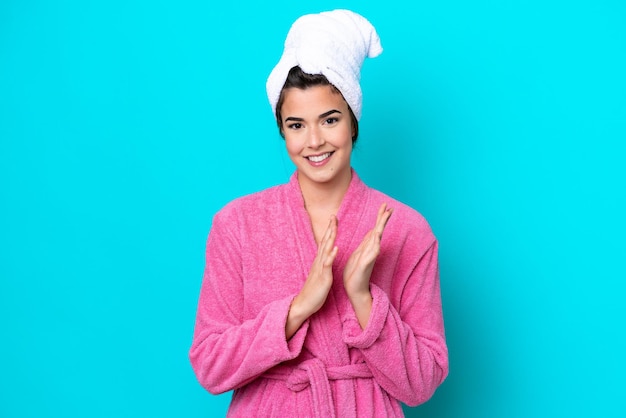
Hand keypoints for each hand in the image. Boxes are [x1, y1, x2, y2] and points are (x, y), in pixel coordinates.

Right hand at [286, 215, 337, 338]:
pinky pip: (327, 265)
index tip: (334, 219)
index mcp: (319, 261)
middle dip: (330, 228)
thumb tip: (327, 256)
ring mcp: (320, 269)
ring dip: (330, 238)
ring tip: (334, 226)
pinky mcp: (323, 277)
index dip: (329, 230)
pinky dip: (331, 256)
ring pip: (325, 250)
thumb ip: (323, 264)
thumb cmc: (313, 291)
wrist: (304, 304)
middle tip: (334, 215)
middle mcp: (319, 262)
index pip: (325, 242)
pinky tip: (336, 248)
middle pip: (325, 242)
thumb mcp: (319, 274)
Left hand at [343, 203, 392, 325]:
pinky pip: (370, 255)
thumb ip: (367, 242)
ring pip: (376, 242)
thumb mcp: (359, 252)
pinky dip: (374, 247)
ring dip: (380, 231)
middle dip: (383, 220)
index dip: (380, 217)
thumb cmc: (355, 272)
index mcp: (367, 247)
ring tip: (383, 219)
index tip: (386, 205)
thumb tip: (373, 231)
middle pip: (378, 232)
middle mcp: (371, 251)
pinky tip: (377, 240)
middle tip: (389, 208)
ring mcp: (369, 258)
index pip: (376, 228)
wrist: (354, 289)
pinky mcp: (364, 266)